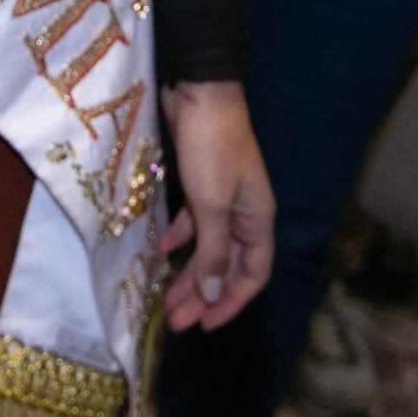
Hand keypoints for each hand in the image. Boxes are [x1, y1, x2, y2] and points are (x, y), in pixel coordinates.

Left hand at [158, 80, 272, 332]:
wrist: (199, 91)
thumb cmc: (212, 148)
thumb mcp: (211, 205)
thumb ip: (213, 252)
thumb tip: (216, 294)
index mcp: (258, 220)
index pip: (253, 275)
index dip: (232, 303)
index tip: (204, 325)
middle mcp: (245, 213)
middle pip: (228, 266)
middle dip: (204, 295)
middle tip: (176, 320)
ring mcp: (223, 197)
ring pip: (208, 247)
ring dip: (189, 273)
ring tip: (165, 298)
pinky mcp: (201, 182)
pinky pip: (194, 221)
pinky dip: (179, 237)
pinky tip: (159, 250)